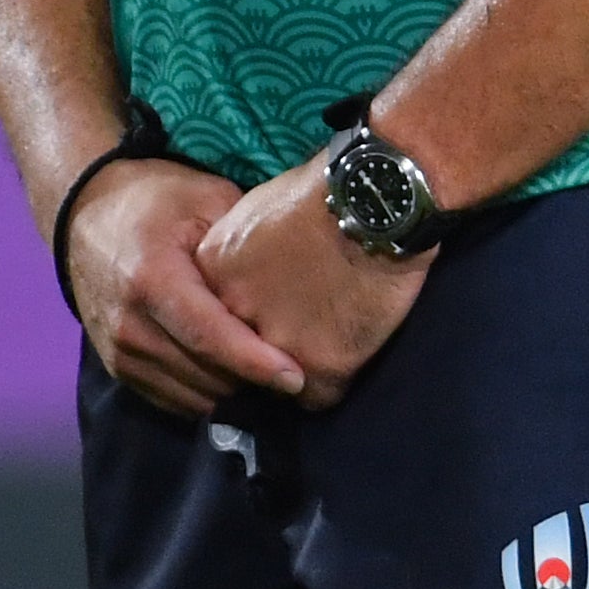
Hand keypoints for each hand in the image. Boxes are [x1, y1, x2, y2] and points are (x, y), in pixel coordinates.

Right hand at [66, 158, 306, 417]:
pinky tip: (230, 371)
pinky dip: (207, 393)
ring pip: (193, 396)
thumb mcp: (205, 199)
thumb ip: (246, 239)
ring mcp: (120, 352)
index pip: (211, 338)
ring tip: (264, 368)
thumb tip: (296, 271)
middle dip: (253, 379)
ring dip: (232, 389)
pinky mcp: (118, 367)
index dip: (256, 363)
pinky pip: (174, 400)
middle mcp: (130, 325)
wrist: (85, 215)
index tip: (297, 379)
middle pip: (206, 375)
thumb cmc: (155, 201)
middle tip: (293, 367)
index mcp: (153, 280)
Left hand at [196, 156, 433, 411]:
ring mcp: (275, 342)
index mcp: (212, 273)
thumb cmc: (325, 192)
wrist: (378, 197)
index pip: (211, 327)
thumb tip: (247, 287)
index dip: (242, 330)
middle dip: (263, 358)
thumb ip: (239, 259)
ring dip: (298, 373)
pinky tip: (352, 345)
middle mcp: (234, 312)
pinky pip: (320, 397)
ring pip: (276, 385)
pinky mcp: (320, 364)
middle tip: (298, 339)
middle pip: (237, 362)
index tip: (266, 323)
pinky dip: (337, 379)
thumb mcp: (257, 211)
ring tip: (329, 339)